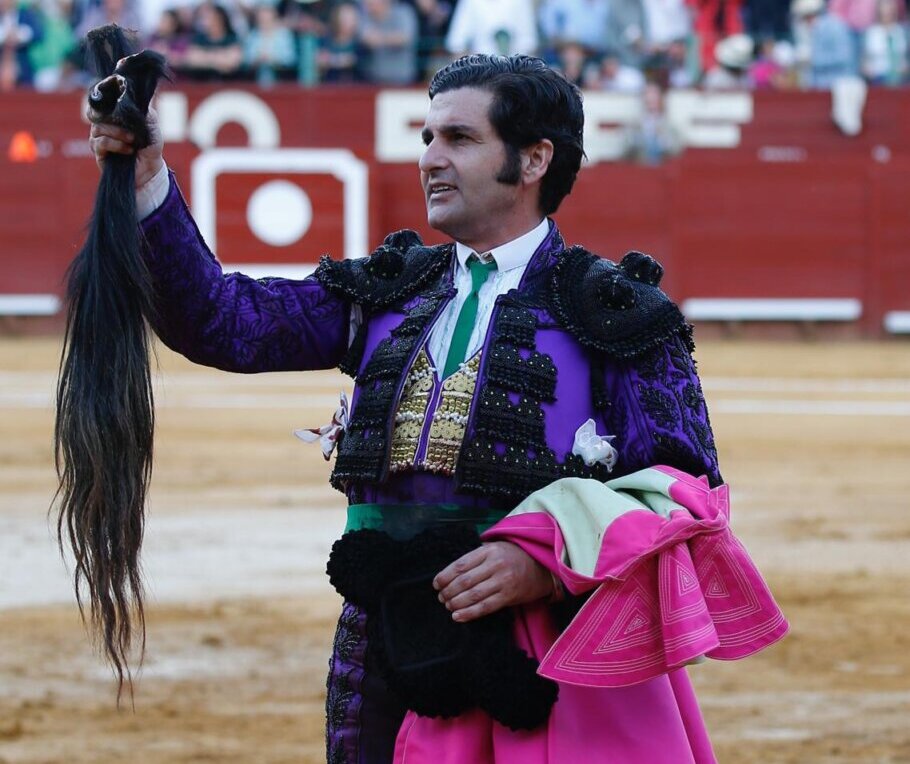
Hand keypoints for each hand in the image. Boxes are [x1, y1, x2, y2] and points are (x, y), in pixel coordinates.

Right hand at [87, 105, 163, 190]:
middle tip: (130, 126)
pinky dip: (115, 144)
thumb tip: (135, 101)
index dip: (103, 97)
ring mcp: (99, 137)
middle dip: (114, 118)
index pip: (101, 102)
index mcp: (114, 115)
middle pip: (97, 113)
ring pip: (98, 127)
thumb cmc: (150, 146)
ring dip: (117, 132)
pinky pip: (100, 142)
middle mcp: (104, 124)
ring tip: (132, 140)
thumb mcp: (152, 127)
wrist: (151, 170)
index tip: (114, 95)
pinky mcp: (98, 152)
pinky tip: (128, 149)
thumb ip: (146, 112)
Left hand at [433, 541, 554, 622]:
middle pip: (465, 581)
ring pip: (473, 595)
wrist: (540, 565)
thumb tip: (449, 575)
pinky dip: (469, 613)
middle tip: (441, 598)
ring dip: (456, 603)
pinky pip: (486, 607)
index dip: (445, 576)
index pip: (460, 565)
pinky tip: (458, 616)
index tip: (436, 584)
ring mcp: (503, 581)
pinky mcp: (509, 596)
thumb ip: (475, 559)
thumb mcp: (493, 550)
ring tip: (448, 606)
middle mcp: (495, 565)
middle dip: (448, 591)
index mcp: (488, 551)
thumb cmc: (511, 557)